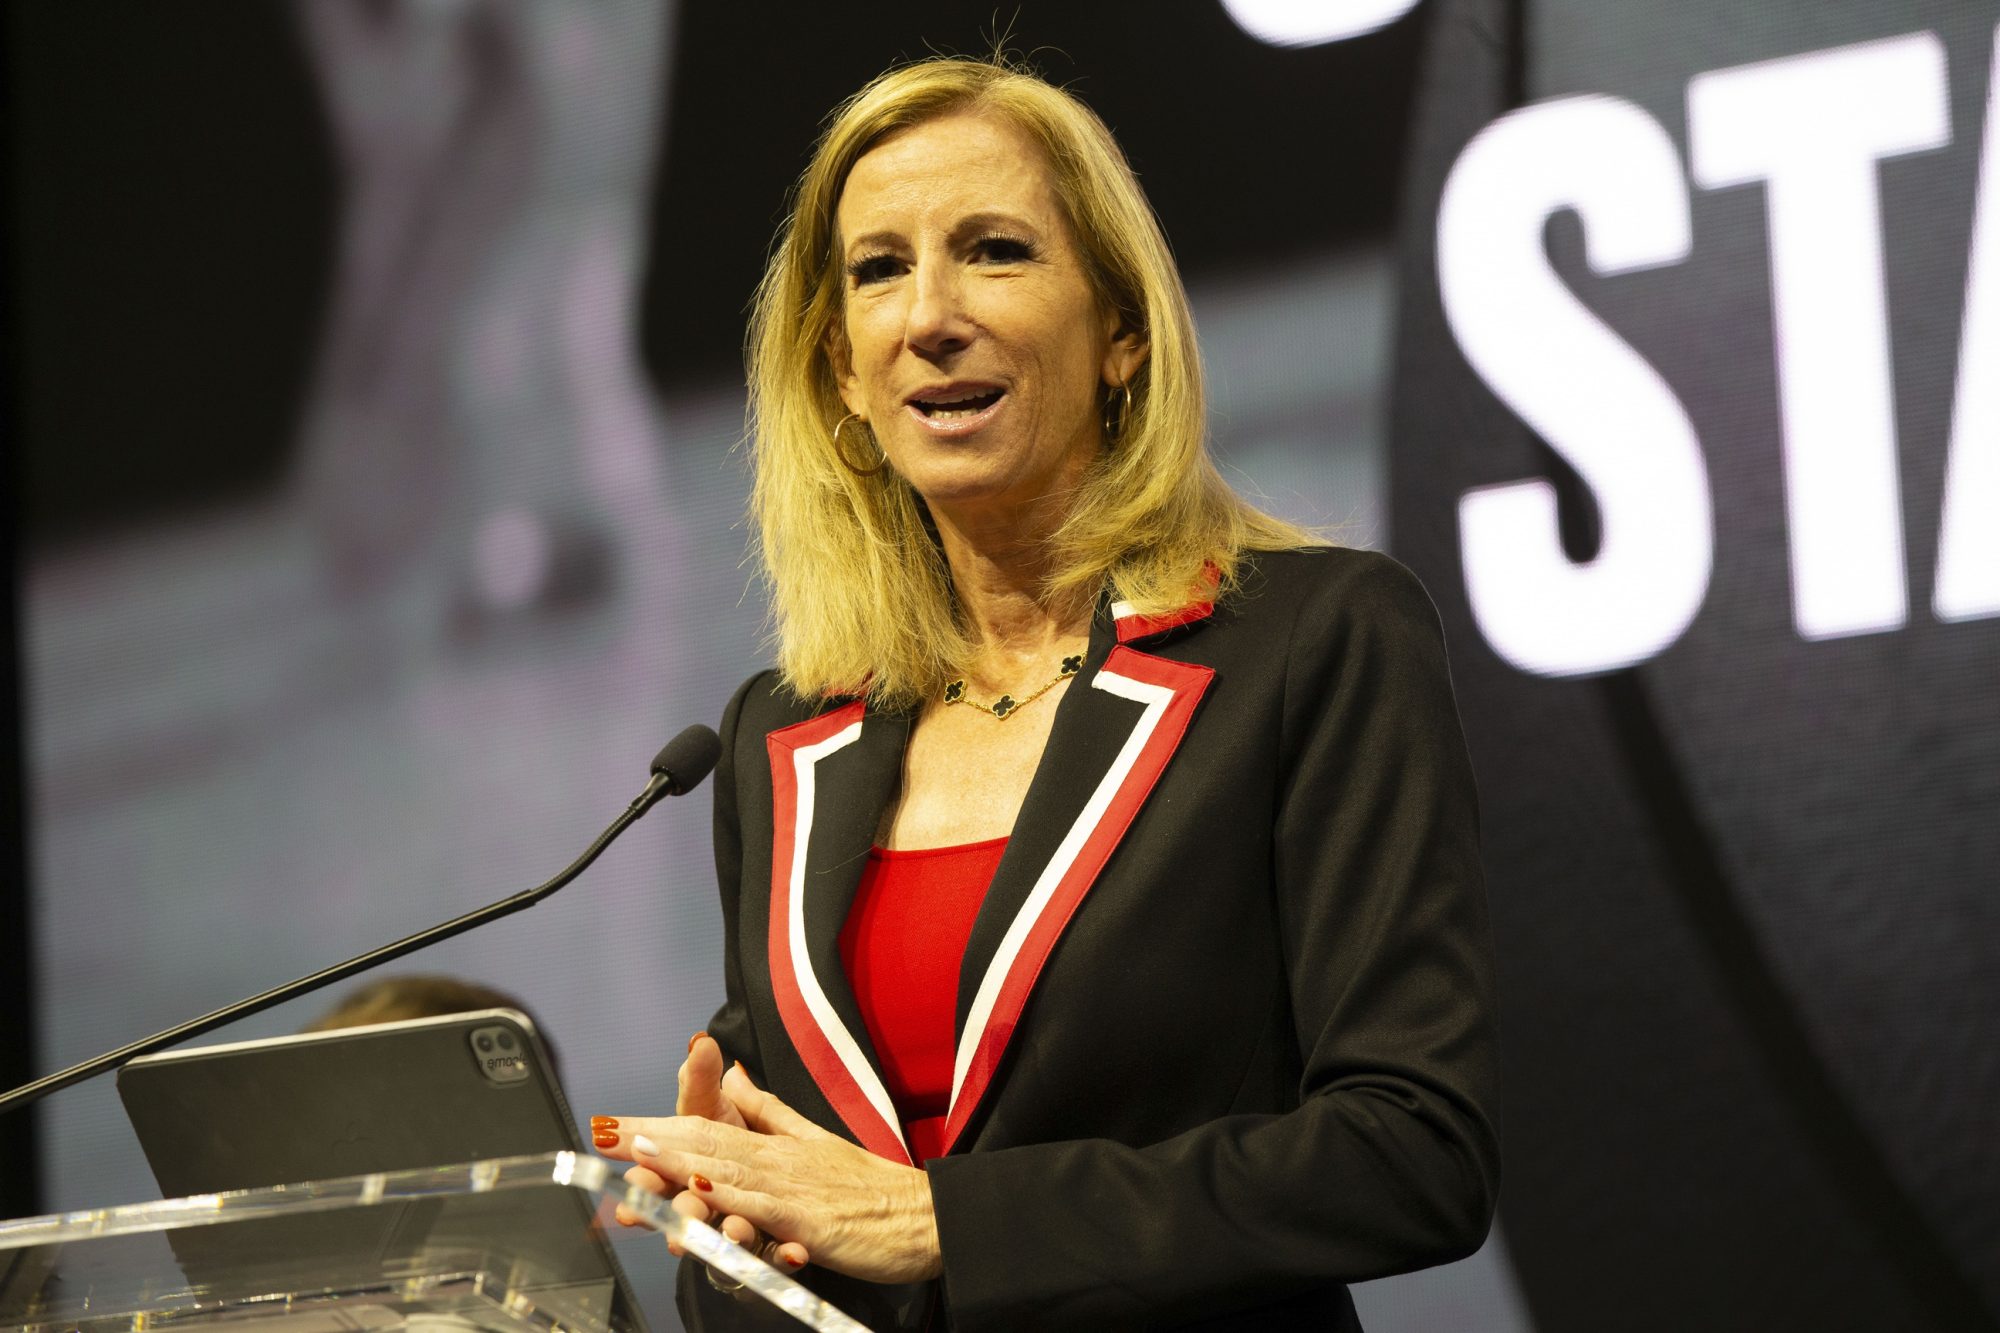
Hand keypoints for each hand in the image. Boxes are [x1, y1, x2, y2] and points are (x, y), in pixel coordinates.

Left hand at [602, 1063, 941, 1284]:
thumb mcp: (815, 1141)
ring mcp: (794, 1189)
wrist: (924, 1216)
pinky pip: (766, 1210)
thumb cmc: (872, 1189)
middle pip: (707, 1143)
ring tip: (641, 1154)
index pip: (707, 1128)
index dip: (658, 1125)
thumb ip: (770, 1112)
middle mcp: (778, 1161)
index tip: (610, 1125)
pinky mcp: (811, 1221)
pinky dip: (733, 1200)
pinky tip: (704, 1194)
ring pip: (730, 1172)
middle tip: (605, 1133)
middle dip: (652, 1138)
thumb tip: (734, 1076)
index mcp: (776, 1146)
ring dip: (682, 1162)